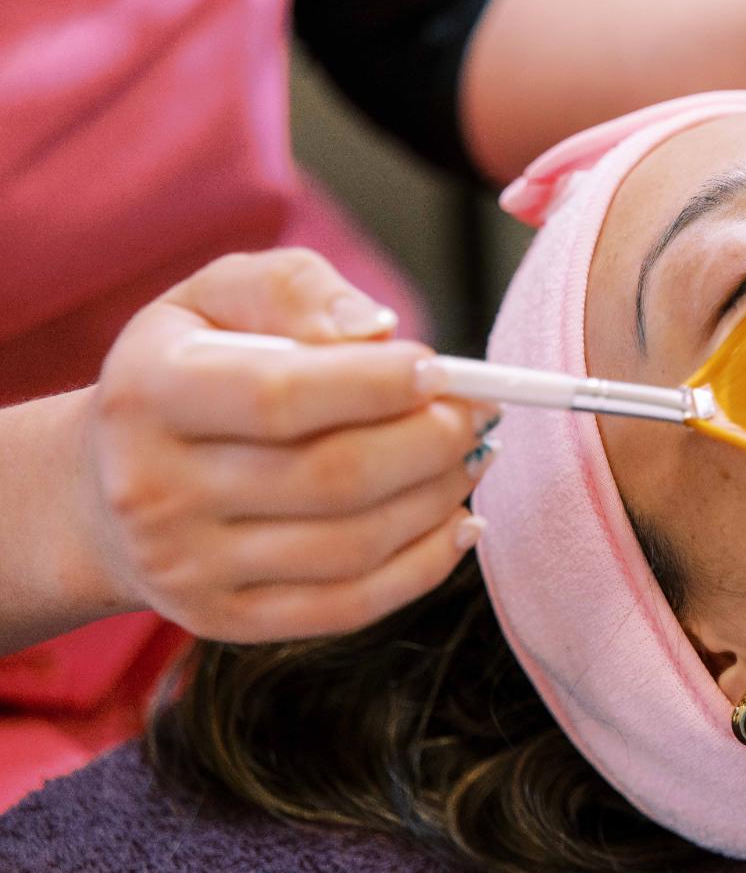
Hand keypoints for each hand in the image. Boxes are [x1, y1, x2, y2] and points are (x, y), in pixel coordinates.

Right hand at [80, 249, 498, 642]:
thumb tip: (377, 330)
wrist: (103, 485)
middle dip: (430, 442)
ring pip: (351, 547)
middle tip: (476, 414)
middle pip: (331, 478)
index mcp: (149, 393)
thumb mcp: (217, 297)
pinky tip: (457, 523)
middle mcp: (154, 490)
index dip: (378, 385)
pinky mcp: (221, 621)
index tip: (440, 369)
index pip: (282, 396)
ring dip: (437, 499)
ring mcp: (186, 567)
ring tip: (470, 457)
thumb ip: (295, 290)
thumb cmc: (187, 367)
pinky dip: (423, 567)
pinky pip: (347, 607)